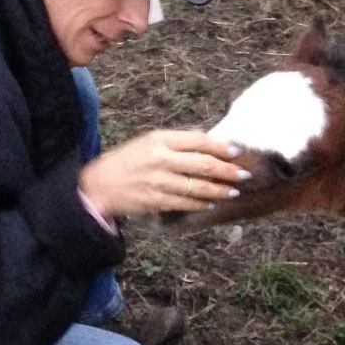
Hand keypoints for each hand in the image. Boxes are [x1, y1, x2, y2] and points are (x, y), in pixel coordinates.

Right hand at [78, 129, 249, 216]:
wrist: (100, 184)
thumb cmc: (128, 160)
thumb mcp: (149, 142)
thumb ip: (177, 143)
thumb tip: (210, 145)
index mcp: (160, 139)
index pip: (198, 141)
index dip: (221, 147)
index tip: (236, 152)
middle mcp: (160, 159)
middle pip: (203, 165)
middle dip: (227, 171)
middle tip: (244, 174)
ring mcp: (158, 182)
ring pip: (197, 187)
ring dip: (219, 190)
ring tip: (232, 191)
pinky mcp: (155, 201)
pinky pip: (185, 203)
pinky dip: (201, 204)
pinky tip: (211, 203)